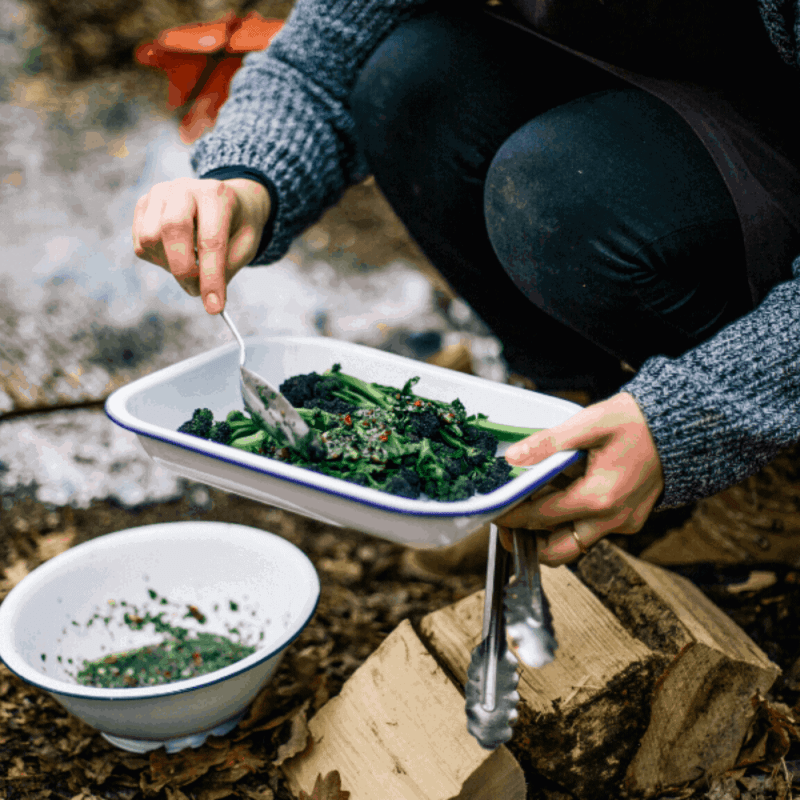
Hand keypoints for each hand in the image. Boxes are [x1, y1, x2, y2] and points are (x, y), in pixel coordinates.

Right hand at [132, 177, 270, 313]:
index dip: (211, 277)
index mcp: (216, 195)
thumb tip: (208, 298)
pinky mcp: (142, 206)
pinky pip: (140, 245)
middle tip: (197, 291)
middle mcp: (184, 188)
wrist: (223, 200)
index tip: (214, 307)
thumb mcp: (246, 246)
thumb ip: (227, 268)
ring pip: (150, 239)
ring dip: (169, 266)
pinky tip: (176, 254)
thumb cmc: (236, 226)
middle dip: (183, 270)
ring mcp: (159, 194)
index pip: (211, 239)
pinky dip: (158, 260)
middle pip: (172, 230)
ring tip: (190, 264)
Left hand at [495, 392, 663, 565]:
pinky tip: (558, 498)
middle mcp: (611, 520)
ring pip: (575, 545)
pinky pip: (592, 532)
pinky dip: (569, 523)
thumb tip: (513, 457)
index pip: (539, 518)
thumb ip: (549, 443)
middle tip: (506, 524)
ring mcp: (623, 524)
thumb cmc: (636, 422)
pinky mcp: (629, 520)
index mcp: (598, 498)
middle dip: (528, 542)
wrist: (680, 427)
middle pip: (557, 551)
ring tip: (528, 510)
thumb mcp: (589, 423)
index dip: (510, 517)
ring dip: (548, 535)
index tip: (493, 512)